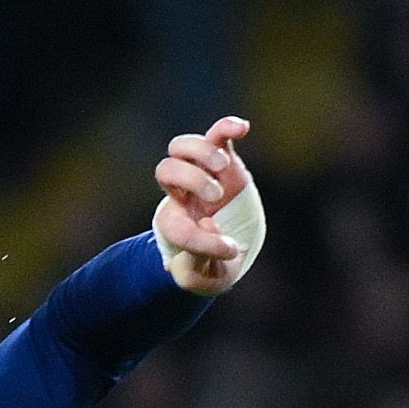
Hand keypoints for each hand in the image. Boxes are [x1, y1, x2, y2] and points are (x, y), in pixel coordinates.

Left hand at [151, 115, 262, 294]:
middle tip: (216, 197)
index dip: (202, 241)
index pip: (176, 226)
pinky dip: (226, 126)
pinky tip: (243, 128)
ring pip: (181, 146)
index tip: (230, 251)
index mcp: (173, 226)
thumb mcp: (207, 281)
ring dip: (202, 152)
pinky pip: (217, 134)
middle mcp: (181, 195)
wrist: (229, 249)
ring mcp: (201, 174)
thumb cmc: (214, 266)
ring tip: (223, 167)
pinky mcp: (224, 161)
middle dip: (191, 179)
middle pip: (165, 169)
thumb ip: (196, 271)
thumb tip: (207, 223)